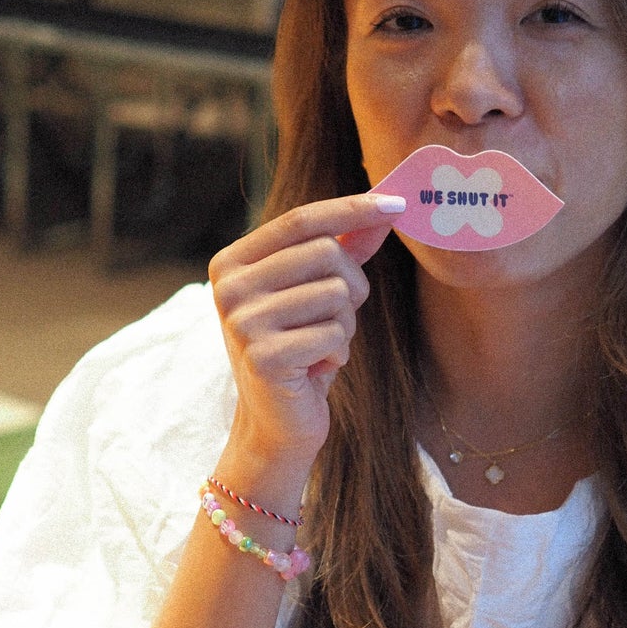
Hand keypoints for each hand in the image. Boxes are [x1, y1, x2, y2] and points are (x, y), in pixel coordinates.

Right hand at [207, 193, 403, 473]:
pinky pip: (334, 334)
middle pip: (326, 252)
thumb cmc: (298, 351)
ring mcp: (241, 322)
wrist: (275, 424)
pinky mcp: (262, 357)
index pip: (300, 220)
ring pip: (335, 294)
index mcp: (232, 262)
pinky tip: (315, 370)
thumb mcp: (315, 293)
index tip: (397, 203)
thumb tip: (385, 209)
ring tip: (320, 348)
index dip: (352, 209)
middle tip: (337, 319)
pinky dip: (339, 354)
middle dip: (352, 287)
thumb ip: (343, 248)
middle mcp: (229, 287)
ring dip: (345, 325)